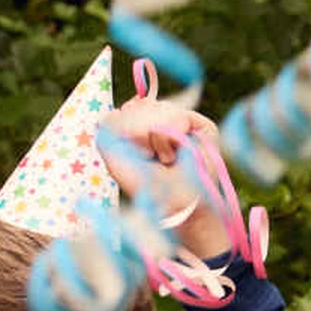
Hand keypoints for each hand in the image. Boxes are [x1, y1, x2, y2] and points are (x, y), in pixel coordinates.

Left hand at [109, 97, 232, 258]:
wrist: (172, 204)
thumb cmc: (145, 186)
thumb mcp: (116, 160)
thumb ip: (107, 133)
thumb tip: (113, 111)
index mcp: (147, 125)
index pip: (131, 107)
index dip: (126, 126)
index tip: (132, 150)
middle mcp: (167, 120)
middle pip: (143, 106)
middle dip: (138, 134)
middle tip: (148, 157)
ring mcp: (186, 123)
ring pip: (159, 109)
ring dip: (153, 139)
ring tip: (162, 159)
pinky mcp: (203, 127)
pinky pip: (176, 117)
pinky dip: (167, 138)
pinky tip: (171, 155)